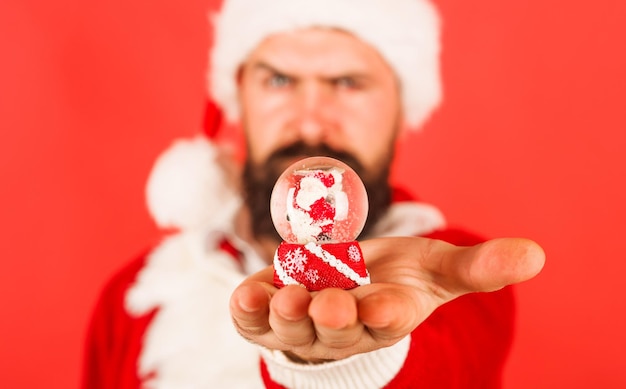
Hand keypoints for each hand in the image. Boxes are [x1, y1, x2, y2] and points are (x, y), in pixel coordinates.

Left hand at [229, 237, 544, 361]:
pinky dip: (249, 309)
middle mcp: (344, 328)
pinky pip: (256, 319)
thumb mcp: (437, 268)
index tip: (388, 304)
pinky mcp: (271, 315)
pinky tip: (246, 292)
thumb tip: (535, 254)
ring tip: (286, 296)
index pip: (389, 319)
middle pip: (337, 329)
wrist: (351, 290)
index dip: (387, 312)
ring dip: (288, 315)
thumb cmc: (398, 278)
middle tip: (329, 302)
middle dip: (333, 317)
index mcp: (388, 315)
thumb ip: (478, 265)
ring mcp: (304, 325)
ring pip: (293, 329)